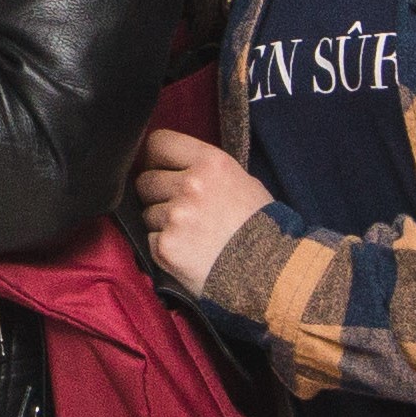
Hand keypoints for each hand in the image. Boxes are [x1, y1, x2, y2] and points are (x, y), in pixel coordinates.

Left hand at [132, 127, 273, 291]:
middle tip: (182, 210)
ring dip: (161, 223)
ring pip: (146, 212)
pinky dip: (164, 247)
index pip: (158, 143)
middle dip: (156, 194)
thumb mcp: (242, 181)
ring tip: (192, 235)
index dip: (155, 158)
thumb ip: (205, 169)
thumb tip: (170, 164)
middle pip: (145, 180)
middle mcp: (191, 185)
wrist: (270, 273)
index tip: (160, 169)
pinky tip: (188, 252)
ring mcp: (176, 217)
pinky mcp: (166, 246)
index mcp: (211, 163)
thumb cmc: (261, 227)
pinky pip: (149, 239)